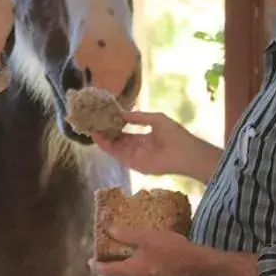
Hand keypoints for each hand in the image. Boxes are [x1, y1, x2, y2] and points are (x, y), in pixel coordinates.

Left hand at [89, 226, 209, 275]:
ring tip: (122, 261)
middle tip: (105, 260)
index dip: (96, 266)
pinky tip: (141, 264)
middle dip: (108, 273)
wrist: (198, 267)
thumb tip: (109, 230)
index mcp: (131, 271)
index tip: (91, 260)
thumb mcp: (147, 237)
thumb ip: (126, 234)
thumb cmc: (171, 249)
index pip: (107, 272)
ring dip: (121, 275)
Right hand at [92, 110, 219, 181]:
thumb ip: (138, 116)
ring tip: (89, 126)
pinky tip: (97, 136)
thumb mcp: (156, 119)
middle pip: (115, 139)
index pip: (124, 131)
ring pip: (113, 147)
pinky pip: (116, 154)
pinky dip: (105, 146)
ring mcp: (133, 156)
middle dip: (104, 131)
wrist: (185, 152)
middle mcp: (136, 147)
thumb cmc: (175, 134)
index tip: (102, 116)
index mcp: (143, 137)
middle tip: (91, 121)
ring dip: (101, 138)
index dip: (113, 124)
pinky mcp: (132, 163)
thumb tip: (121, 112)